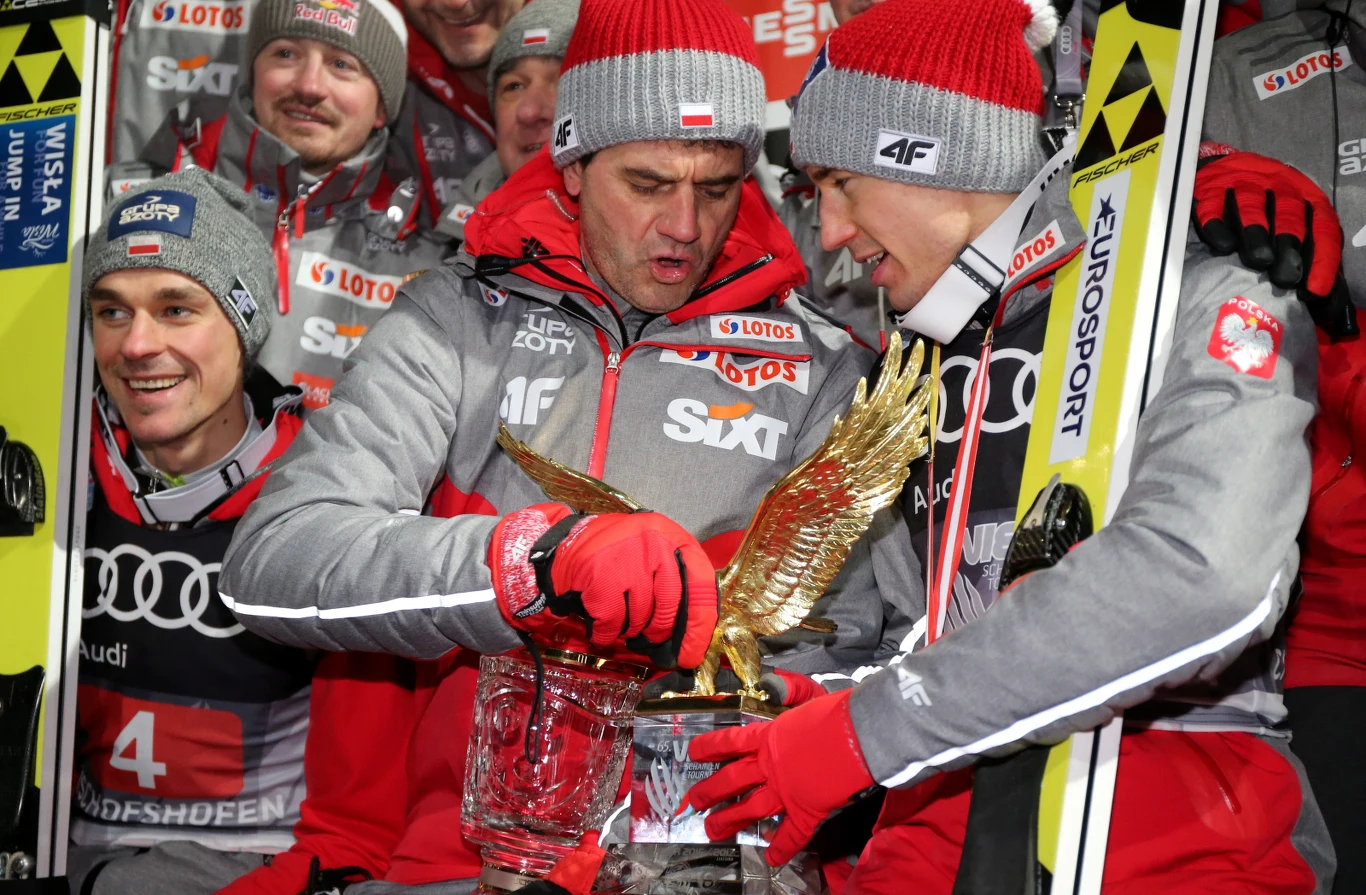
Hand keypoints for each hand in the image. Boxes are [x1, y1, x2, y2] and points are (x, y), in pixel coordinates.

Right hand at [489, 503, 718, 668]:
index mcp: (672, 535)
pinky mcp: (601, 576)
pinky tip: (601, 625)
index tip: (693, 651)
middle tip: (651, 639)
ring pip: (641, 615)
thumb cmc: (613, 556)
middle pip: (670, 604)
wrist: (562, 546)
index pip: (702, 582)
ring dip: (630, 628)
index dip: (701, 622)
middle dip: (660, 630)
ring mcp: (626, 557)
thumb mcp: (650, 553)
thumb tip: (695, 633)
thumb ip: (674, 580)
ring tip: (619, 618)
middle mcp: (653, 541)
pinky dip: (606, 632)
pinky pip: (613, 621)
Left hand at [685, 691, 874, 865]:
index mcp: (770, 736)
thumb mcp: (808, 695)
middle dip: (709, 791)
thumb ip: (790, 692)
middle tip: (694, 801)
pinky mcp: (807, 811)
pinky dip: (781, 848)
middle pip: (732, 780)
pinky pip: (791, 834)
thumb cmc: (838, 712)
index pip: (731, 743)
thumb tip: (775, 683)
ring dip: (730, 821)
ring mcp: (786, 790)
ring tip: (713, 831)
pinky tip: (771, 858)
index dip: (710, 748)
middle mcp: (771, 766)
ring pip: (750, 809)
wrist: (860, 735)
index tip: (694, 753)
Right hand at [1193, 144, 1356, 337]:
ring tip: (1257, 261)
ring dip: (1257, 233)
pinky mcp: (1211, 186)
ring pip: (1253, 206)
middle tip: (1285, 278)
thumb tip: (1342, 324)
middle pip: (1289, 214)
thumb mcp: (1298, 236)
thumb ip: (1316, 273)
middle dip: (1290, 246)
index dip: (1322, 258)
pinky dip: (1218, 224)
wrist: (1222, 173)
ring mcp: (1244, 183)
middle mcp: (1280, 186)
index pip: (1323, 228)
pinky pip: (1214, 204)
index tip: (1315, 291)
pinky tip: (1222, 245)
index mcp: (1307, 199)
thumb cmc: (1265, 216)